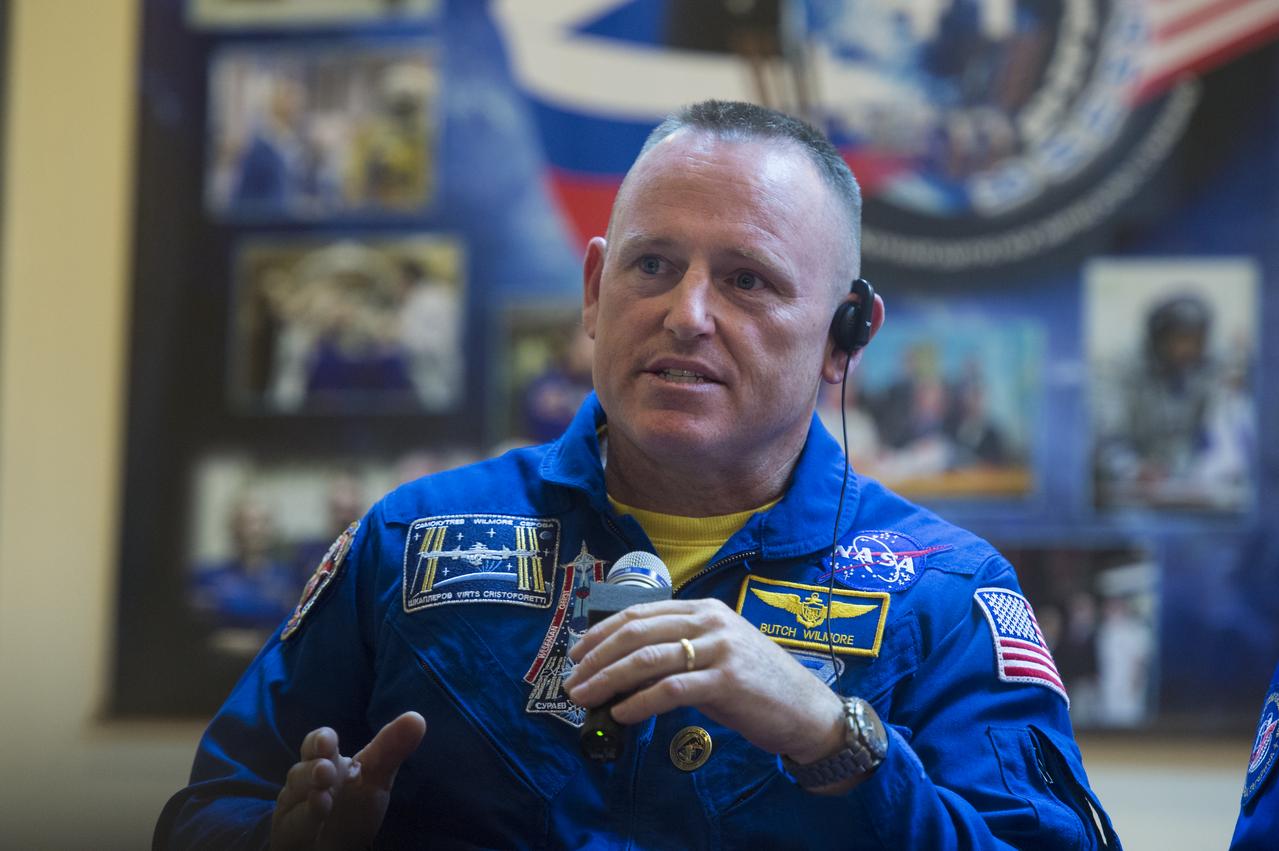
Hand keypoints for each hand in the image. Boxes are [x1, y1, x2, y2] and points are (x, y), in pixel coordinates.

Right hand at [270, 711, 425, 850]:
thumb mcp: (376, 778)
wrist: (334, 847)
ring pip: (294, 799)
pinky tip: (319, 812)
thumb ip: (391, 750)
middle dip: (313, 770)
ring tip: (324, 798)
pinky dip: (304, 820)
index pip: (316, 744)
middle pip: (301, 771)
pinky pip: (291, 827)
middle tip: (327, 771)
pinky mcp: (288, 834)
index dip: (320, 741)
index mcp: (324, 761)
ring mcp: (293, 810)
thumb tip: (417, 717)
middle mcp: (304, 783)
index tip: (328, 741)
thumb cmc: (352, 807)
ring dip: (310, 798)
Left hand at [563, 599, 843, 763]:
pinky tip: (622, 715)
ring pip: (647, 659)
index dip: (601, 633)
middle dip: (596, 658)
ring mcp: (719, 648)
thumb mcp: (715, 653)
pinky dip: (638, 703)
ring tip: (585, 698)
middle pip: (636, 632)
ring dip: (608, 680)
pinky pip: (669, 690)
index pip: (639, 613)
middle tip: (572, 681)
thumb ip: (677, 651)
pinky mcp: (726, 681)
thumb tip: (623, 668)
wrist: (806, 708)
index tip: (576, 654)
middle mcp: (709, 621)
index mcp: (703, 609)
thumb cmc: (756, 684)